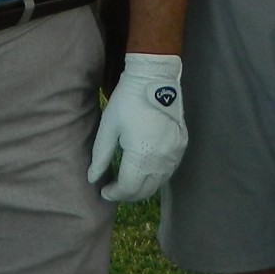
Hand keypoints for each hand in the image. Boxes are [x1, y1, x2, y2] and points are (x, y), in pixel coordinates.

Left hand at [88, 53, 186, 203]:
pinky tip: (144, 171)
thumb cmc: (127, 101)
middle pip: (145, 190)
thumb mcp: (108, 127)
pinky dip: (155, 177)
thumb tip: (93, 179)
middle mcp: (162, 160)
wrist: (154, 79)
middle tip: (114, 189)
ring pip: (158, 184)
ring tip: (127, 182)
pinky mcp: (181, 147)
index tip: (104, 191)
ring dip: (142, 188)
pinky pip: (168, 171)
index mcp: (141, 155)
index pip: (128, 188)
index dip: (114, 194)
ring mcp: (174, 154)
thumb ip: (101, 156)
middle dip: (128, 194)